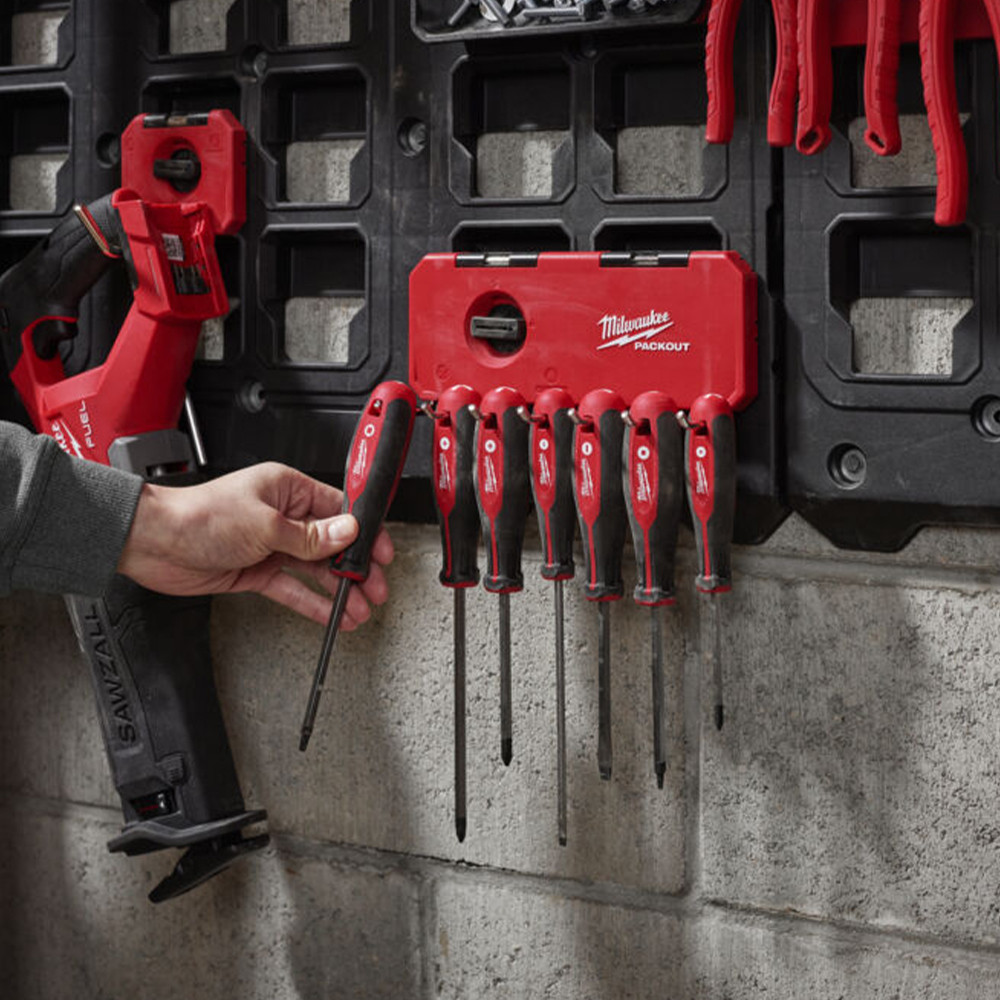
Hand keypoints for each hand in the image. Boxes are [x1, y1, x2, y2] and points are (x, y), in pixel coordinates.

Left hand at [117, 462, 392, 628]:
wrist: (153, 543)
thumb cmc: (198, 516)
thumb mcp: (264, 525)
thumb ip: (310, 536)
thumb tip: (347, 533)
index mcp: (288, 489)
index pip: (339, 508)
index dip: (364, 530)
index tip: (382, 549)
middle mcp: (283, 515)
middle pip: (332, 542)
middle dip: (357, 567)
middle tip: (377, 586)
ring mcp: (271, 544)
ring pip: (316, 568)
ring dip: (339, 589)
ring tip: (361, 607)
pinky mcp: (258, 570)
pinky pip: (294, 587)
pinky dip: (313, 602)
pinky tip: (332, 614)